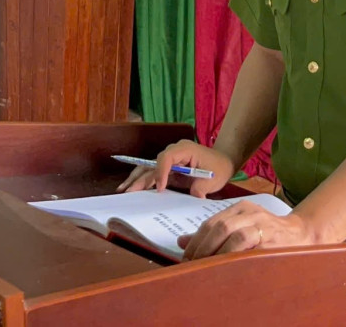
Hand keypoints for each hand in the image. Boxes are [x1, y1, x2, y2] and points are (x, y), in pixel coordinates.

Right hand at [117, 140, 233, 197]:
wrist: (222, 163)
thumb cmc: (218, 168)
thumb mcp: (213, 179)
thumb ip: (201, 187)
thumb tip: (194, 197)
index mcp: (184, 149)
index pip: (166, 158)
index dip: (161, 172)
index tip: (160, 188)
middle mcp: (173, 152)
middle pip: (152, 163)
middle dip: (140, 177)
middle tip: (128, 191)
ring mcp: (169, 160)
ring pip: (148, 168)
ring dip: (136, 179)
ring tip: (123, 190)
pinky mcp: (168, 169)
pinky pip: (153, 173)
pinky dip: (143, 181)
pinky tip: (132, 189)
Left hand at [180, 202, 318, 260]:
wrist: (300, 234)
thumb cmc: (268, 234)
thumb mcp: (240, 229)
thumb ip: (213, 234)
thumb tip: (182, 241)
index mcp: (238, 207)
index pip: (210, 222)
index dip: (196, 240)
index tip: (186, 256)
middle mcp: (247, 210)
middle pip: (217, 226)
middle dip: (201, 247)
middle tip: (192, 263)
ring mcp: (258, 220)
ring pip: (228, 231)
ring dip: (213, 251)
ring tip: (205, 265)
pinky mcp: (267, 233)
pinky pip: (244, 240)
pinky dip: (230, 252)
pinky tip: (223, 262)